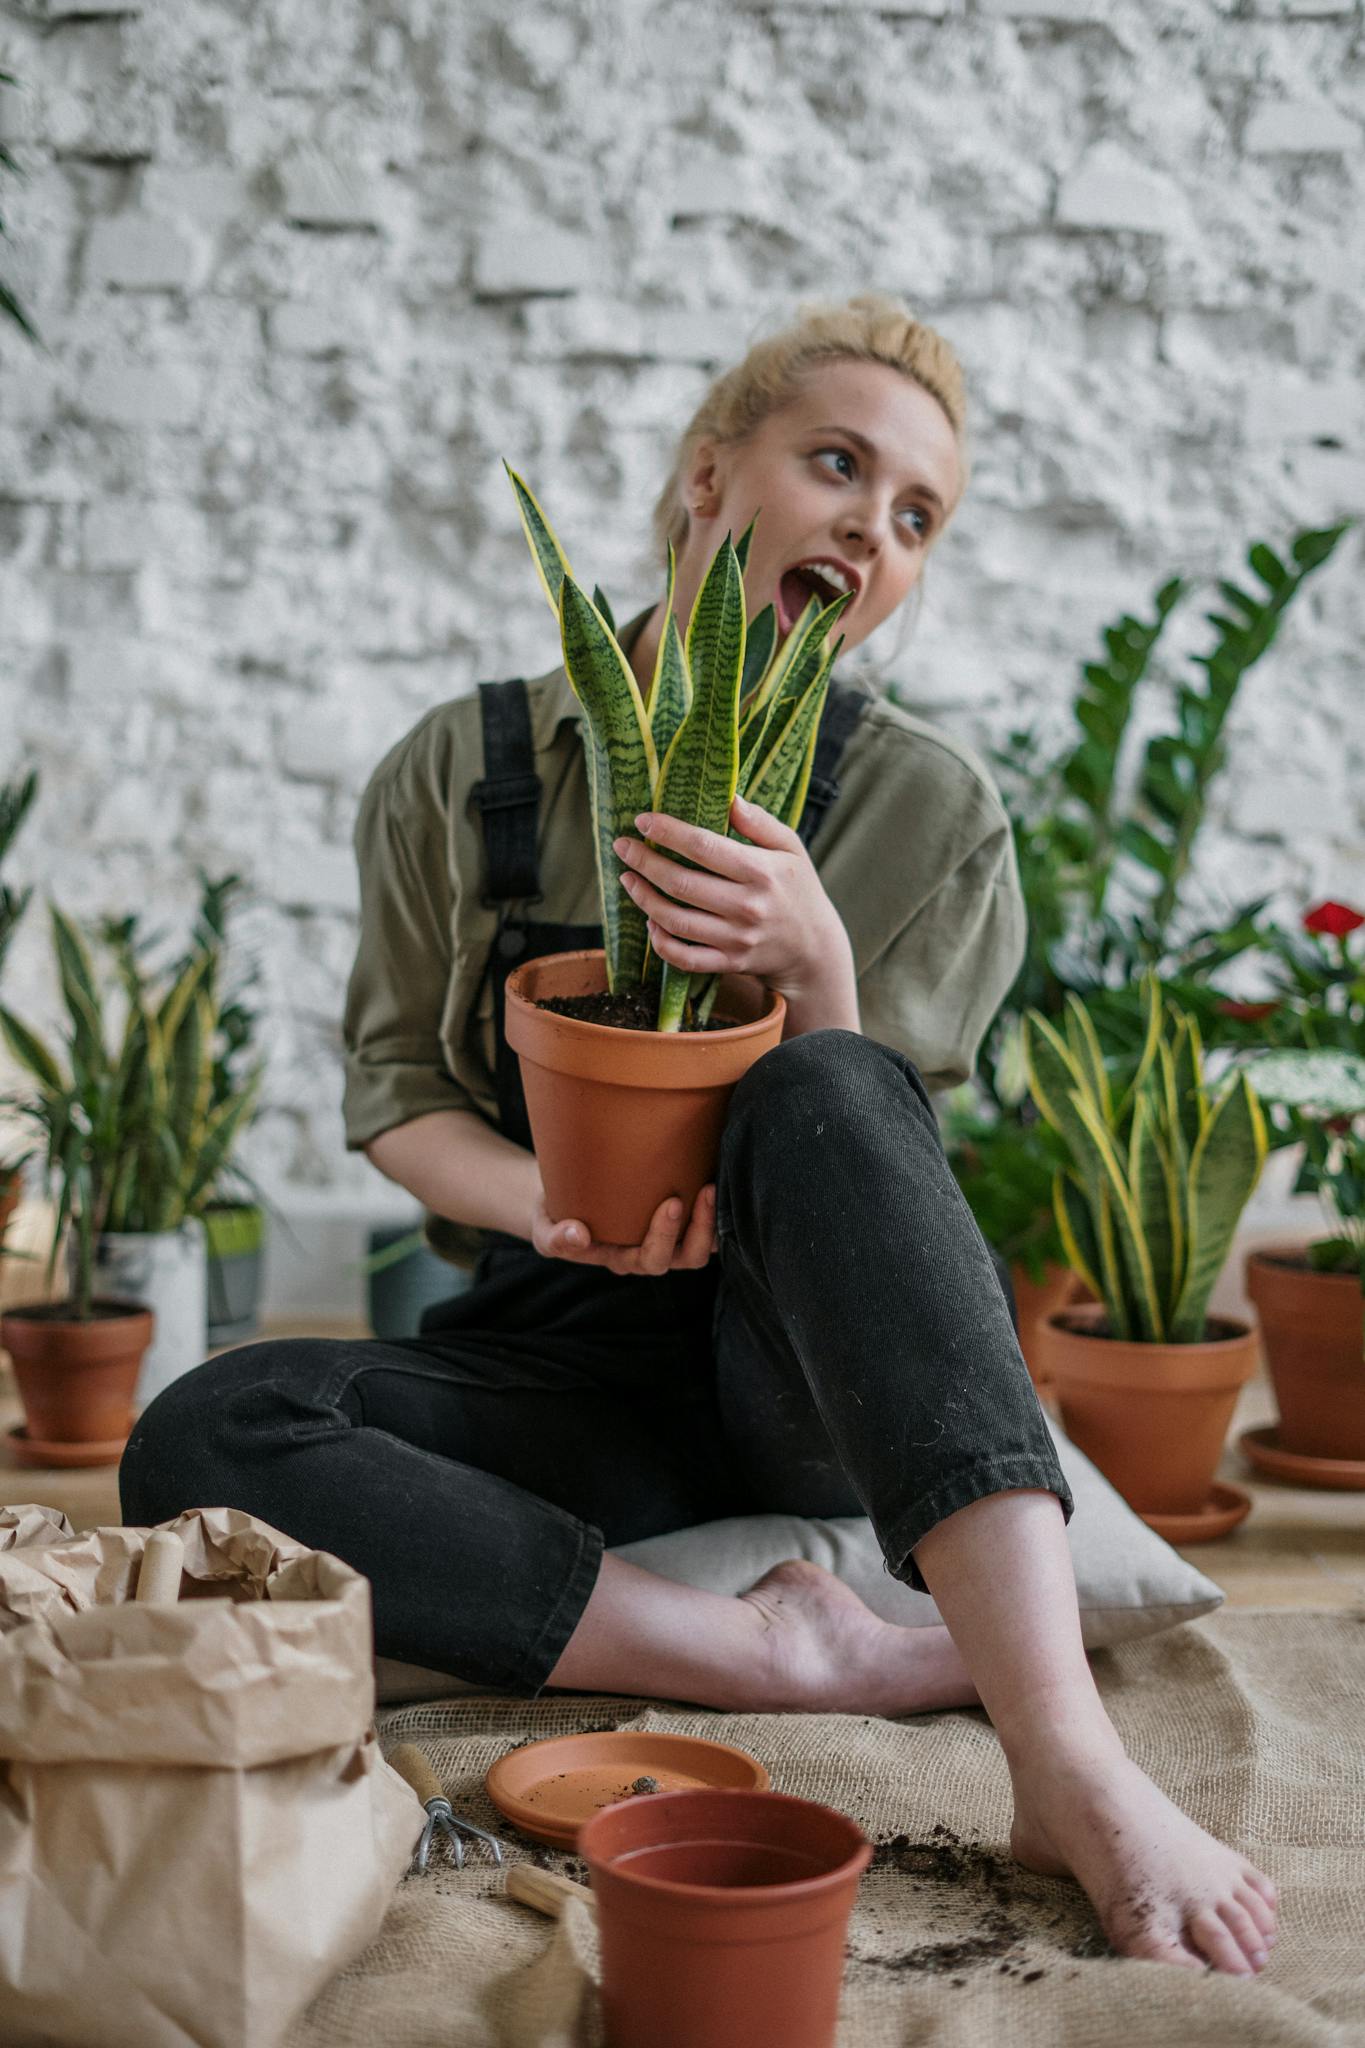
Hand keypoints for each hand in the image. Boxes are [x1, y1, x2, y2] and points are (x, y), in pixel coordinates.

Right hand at [531, 1182, 718, 1275]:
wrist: (561, 1202)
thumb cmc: (555, 1217)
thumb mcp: (544, 1229)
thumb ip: (555, 1238)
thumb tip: (578, 1235)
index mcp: (622, 1259)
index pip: (651, 1259)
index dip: (666, 1236)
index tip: (672, 1201)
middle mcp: (649, 1252)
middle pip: (687, 1258)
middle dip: (700, 1229)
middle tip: (705, 1191)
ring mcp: (666, 1238)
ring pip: (702, 1245)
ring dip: (713, 1221)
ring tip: (714, 1185)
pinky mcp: (676, 1218)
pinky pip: (705, 1224)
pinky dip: (716, 1210)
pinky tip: (717, 1177)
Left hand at [612, 793, 844, 999]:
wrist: (814, 947)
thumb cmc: (798, 888)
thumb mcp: (791, 848)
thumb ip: (760, 822)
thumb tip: (729, 798)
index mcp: (762, 872)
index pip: (705, 847)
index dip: (669, 832)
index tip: (643, 820)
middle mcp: (747, 907)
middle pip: (682, 884)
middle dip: (645, 862)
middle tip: (622, 846)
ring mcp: (737, 939)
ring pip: (676, 921)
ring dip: (644, 898)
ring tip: (628, 879)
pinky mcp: (729, 963)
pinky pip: (685, 958)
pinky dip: (661, 942)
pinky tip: (650, 922)